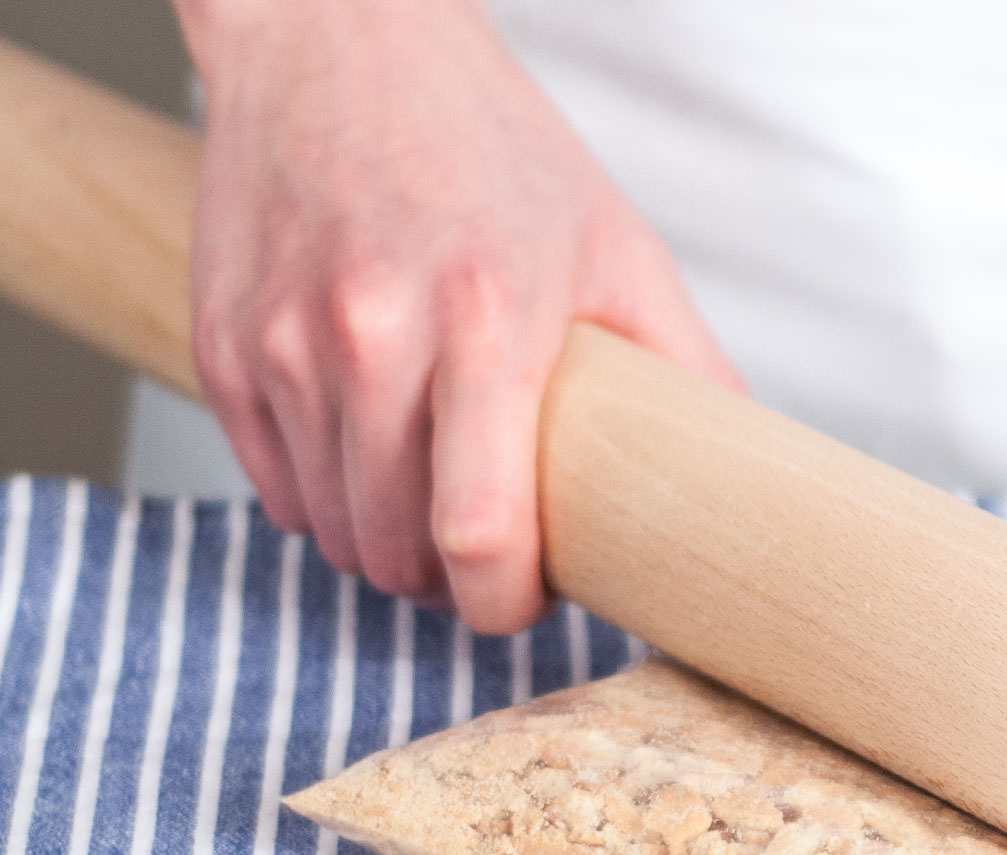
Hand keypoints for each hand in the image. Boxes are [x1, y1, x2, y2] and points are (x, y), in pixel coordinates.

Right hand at [177, 0, 740, 632]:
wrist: (338, 40)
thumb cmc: (491, 146)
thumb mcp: (618, 245)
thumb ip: (685, 365)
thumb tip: (738, 475)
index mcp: (487, 316)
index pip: (478, 528)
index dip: (504, 600)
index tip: (525, 602)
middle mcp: (371, 332)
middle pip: (400, 548)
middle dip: (452, 582)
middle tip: (493, 551)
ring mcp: (284, 341)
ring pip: (334, 531)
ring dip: (389, 549)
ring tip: (435, 508)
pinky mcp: (222, 344)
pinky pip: (275, 490)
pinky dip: (325, 505)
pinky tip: (370, 466)